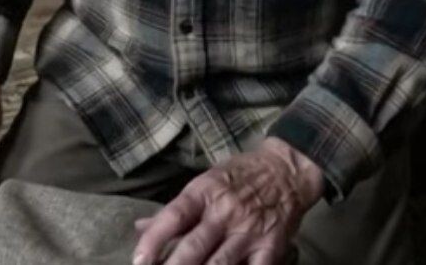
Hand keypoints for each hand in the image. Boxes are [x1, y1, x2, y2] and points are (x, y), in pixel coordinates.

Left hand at [132, 137, 323, 264]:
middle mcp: (225, 212)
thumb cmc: (240, 176)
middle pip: (194, 246)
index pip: (174, 216)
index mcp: (204, 192)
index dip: (154, 240)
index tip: (139, 260)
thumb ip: (176, 210)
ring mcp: (248, 232)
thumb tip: (140, 228)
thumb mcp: (205, 182)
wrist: (286, 171)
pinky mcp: (270, 248)